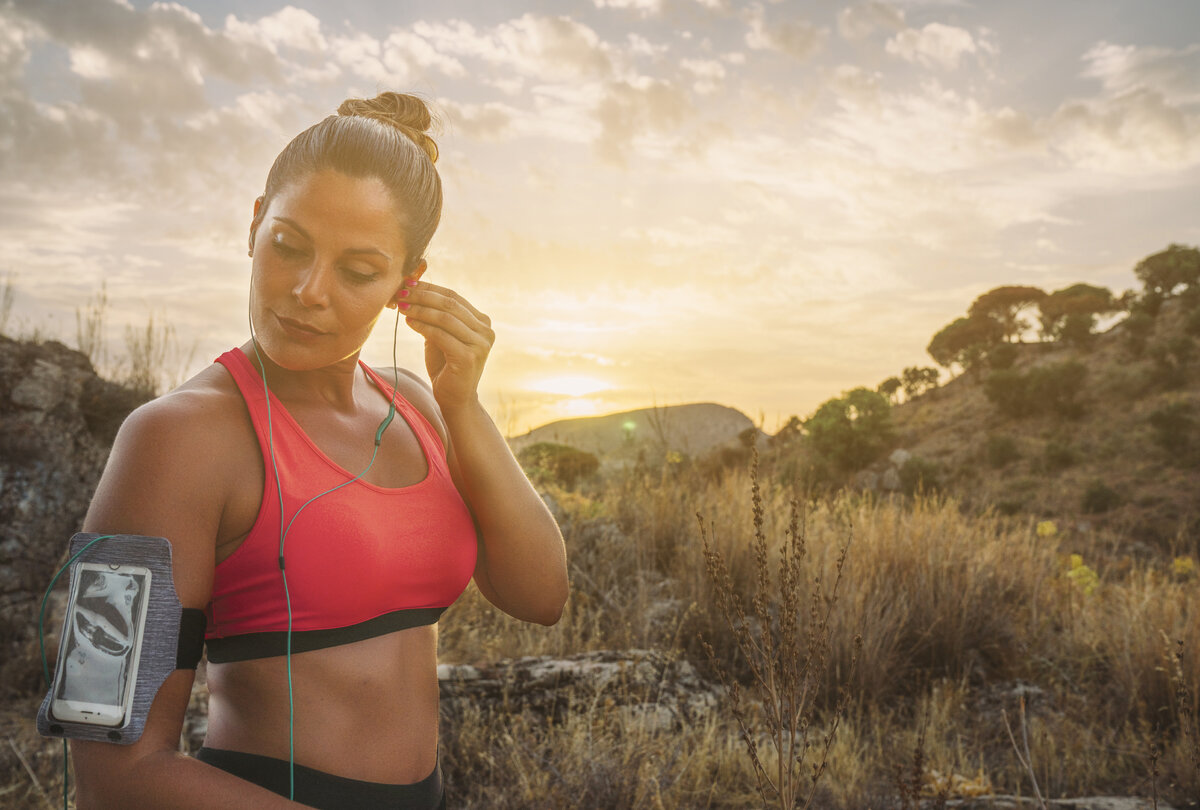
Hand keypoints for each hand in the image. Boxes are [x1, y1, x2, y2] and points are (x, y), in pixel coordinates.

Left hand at [399, 281, 494, 410]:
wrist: (455, 398)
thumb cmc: (446, 366)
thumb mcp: (440, 335)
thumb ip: (434, 316)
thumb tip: (412, 290)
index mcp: (482, 322)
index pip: (453, 297)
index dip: (429, 288)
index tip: (407, 284)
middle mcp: (486, 330)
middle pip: (450, 304)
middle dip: (422, 296)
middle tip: (400, 293)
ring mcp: (480, 344)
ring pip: (445, 318)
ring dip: (420, 310)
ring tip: (401, 307)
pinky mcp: (469, 357)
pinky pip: (441, 335)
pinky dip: (423, 326)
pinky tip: (409, 322)